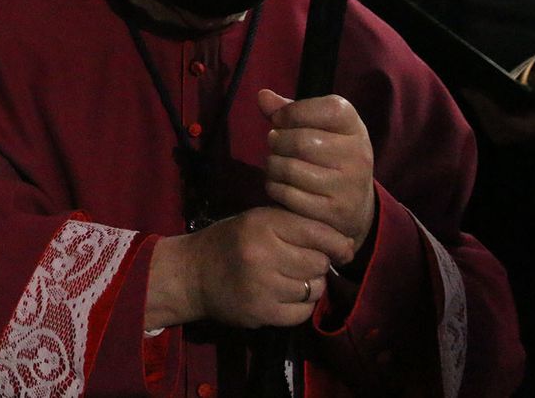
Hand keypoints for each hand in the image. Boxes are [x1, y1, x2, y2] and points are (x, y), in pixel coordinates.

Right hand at [149, 207, 347, 329]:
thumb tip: (342, 243)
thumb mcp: (256, 221)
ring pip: (313, 289)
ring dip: (309, 286)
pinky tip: (285, 297)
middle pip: (318, 262)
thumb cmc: (229, 242)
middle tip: (303, 263)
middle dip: (317, 264)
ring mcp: (262, 286)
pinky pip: (302, 312)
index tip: (343, 250)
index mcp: (262, 224)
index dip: (337, 243)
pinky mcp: (262, 313)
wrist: (191, 274)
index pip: (317, 232)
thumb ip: (293, 226)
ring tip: (292, 280)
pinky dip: (300, 307)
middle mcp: (263, 253)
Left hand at [258, 89, 376, 262]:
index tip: (280, 120)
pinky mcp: (334, 211)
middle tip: (274, 144)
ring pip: (290, 169)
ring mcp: (348, 185)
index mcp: (354, 126)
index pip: (325, 109)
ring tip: (275, 164)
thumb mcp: (317, 126)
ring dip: (272, 165)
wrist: (354, 202)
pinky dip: (274, 187)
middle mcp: (357, 155)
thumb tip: (262, 95)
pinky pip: (288, 195)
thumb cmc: (327, 154)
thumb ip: (290, 110)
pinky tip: (279, 184)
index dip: (292, 112)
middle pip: (300, 142)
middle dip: (276, 141)